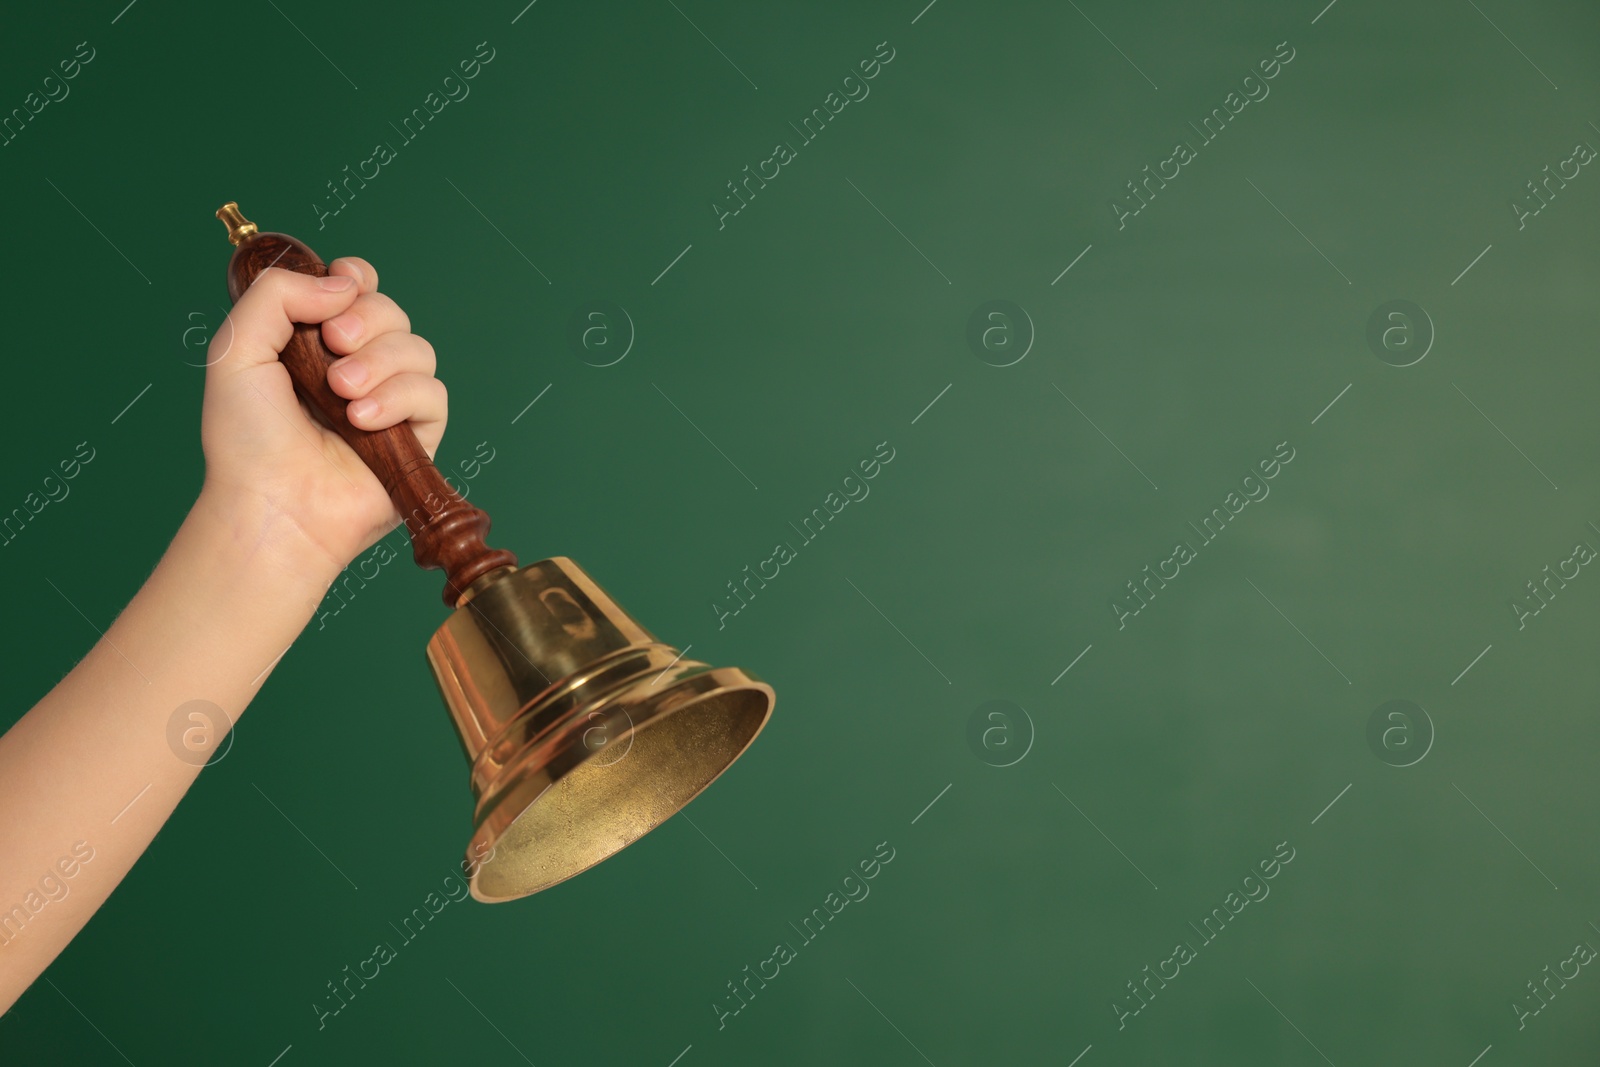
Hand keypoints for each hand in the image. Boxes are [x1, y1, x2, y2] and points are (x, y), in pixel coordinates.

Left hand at [196, 257, 444, 587]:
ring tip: (342, 394)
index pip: (357, 291)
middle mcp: (357, 369)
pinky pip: (432, 394)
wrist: (272, 503)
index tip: (343, 282)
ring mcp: (390, 403)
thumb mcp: (237, 349)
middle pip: (391, 312)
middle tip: (333, 346)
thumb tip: (344, 284)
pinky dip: (399, 399)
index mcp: (315, 344)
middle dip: (366, 320)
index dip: (357, 279)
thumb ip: (277, 294)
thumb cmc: (247, 438)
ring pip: (417, 350)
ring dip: (379, 363)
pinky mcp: (418, 438)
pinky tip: (362, 421)